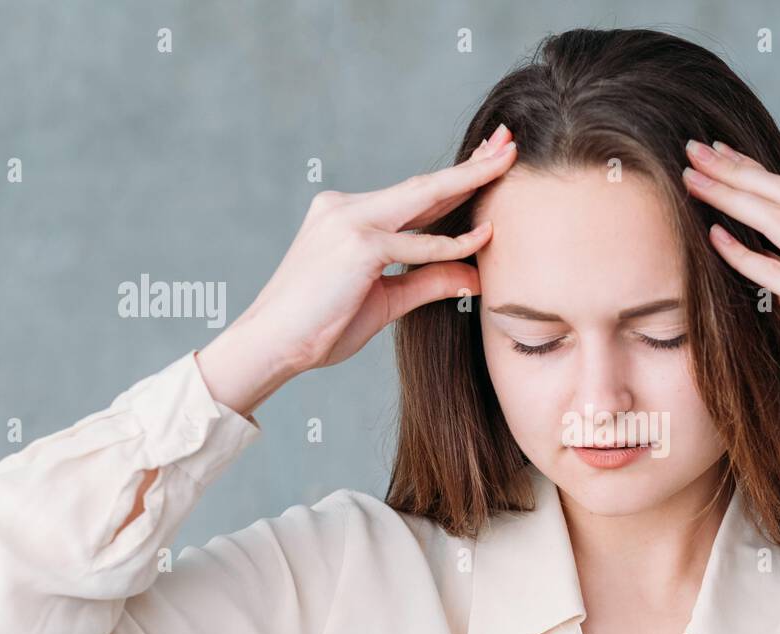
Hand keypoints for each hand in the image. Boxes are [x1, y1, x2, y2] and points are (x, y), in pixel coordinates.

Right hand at [255, 124, 517, 371]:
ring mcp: (349, 222)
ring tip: (507, 159)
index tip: (488, 159)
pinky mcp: (357, 245)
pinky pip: (417, 245)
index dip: (455, 179)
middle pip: (422, 184)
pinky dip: (452, 244)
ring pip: (422, 198)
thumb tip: (476, 277)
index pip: (413, 194)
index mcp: (346, 216)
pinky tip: (484, 235)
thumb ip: (428, 281)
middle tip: (508, 141)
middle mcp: (346, 208)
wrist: (271, 345)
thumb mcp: (385, 301)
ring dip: (469, 179)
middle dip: (470, 164)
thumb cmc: (320, 326)